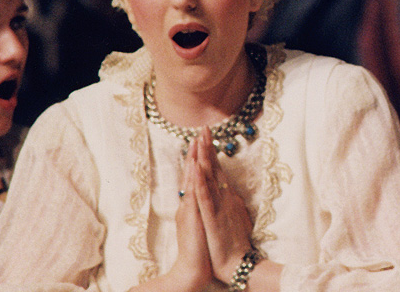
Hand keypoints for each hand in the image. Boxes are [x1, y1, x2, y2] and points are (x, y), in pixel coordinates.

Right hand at [130, 140, 211, 291]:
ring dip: (194, 160)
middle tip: (200, 131)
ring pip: (192, 180)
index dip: (200, 157)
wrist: (194, 269)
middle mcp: (190, 204)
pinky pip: (195, 196)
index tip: (204, 139)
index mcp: (194, 204)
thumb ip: (205, 207)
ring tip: (196, 142)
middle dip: (197, 151)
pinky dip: (195, 181)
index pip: (197, 176)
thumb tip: (209, 194)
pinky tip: (196, 168)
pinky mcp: (193, 218)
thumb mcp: (205, 222)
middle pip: (193, 173)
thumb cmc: (203, 248)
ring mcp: (190, 210)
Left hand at [194, 127, 254, 283]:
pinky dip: (201, 181)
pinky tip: (197, 168)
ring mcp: (219, 205)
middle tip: (204, 128)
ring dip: (204, 157)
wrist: (236, 263)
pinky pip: (206, 196)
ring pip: (210, 177)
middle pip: (214, 167)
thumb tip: (230, 189)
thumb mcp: (233, 216)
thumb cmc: (233, 243)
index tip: (206, 136)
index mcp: (225, 196)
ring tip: (199, 139)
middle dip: (208, 147)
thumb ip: (230, 201)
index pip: (217, 170)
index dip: (211, 152)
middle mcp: (224, 196)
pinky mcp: (213, 216)